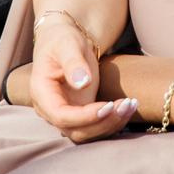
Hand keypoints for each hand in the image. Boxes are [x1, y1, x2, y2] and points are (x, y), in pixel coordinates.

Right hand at [28, 9, 138, 144]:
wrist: (63, 42)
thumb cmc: (63, 39)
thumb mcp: (67, 44)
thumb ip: (73, 63)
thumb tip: (82, 83)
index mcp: (42, 93)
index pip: (61, 116)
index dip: (85, 116)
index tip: (108, 105)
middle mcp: (51, 110)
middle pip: (76, 131)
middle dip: (103, 122)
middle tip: (126, 104)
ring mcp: (66, 115)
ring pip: (87, 133)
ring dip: (111, 124)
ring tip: (131, 105)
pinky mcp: (80, 115)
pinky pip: (96, 126)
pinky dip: (113, 121)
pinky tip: (129, 107)